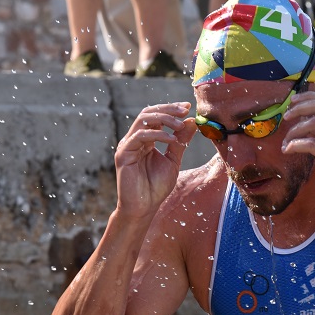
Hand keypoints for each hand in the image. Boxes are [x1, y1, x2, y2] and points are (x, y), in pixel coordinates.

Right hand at [113, 102, 195, 217]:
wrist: (143, 208)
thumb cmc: (156, 187)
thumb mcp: (173, 160)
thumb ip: (181, 141)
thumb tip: (191, 121)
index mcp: (146, 139)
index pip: (156, 116)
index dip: (171, 109)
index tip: (188, 107)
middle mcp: (135, 139)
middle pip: (148, 113)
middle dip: (168, 109)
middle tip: (185, 110)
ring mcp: (127, 145)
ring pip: (143, 120)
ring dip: (164, 119)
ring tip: (180, 125)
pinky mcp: (123, 153)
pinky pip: (140, 136)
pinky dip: (157, 134)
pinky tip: (172, 139)